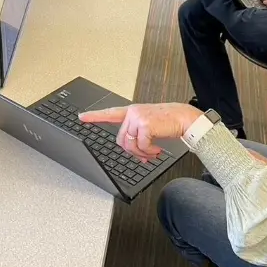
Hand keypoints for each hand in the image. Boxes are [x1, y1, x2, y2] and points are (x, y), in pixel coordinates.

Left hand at [79, 103, 201, 161]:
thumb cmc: (168, 122)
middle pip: (121, 139)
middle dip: (133, 151)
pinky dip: (149, 152)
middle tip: (145, 155)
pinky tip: (157, 149)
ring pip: (129, 145)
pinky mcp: (145, 124)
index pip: (110, 113)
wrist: (185, 119)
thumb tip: (135, 153)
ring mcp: (138, 117)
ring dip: (142, 153)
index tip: (82, 117)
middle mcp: (133, 112)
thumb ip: (138, 137)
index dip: (94, 116)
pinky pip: (141, 146)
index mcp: (132, 112)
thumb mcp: (150, 128)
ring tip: (152, 152)